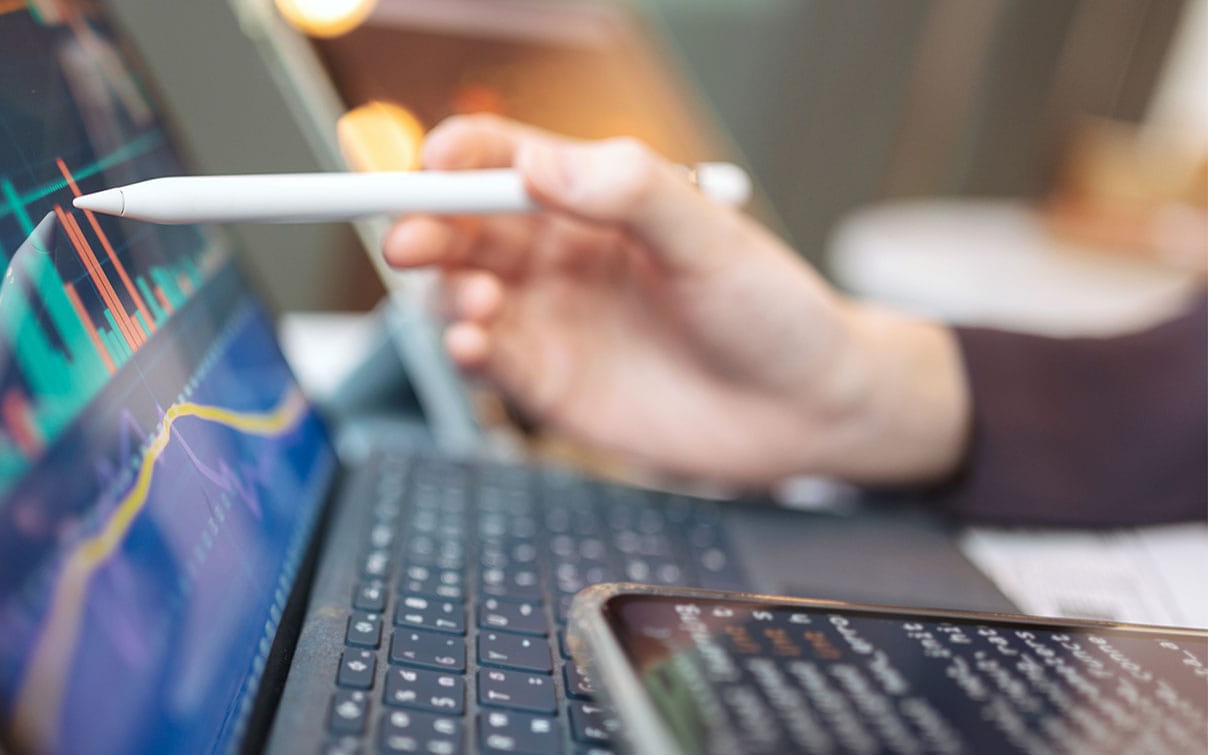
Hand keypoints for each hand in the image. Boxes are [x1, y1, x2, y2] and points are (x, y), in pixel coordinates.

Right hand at [384, 115, 969, 485]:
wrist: (806, 415)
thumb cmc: (772, 313)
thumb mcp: (709, 237)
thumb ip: (629, 191)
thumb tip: (541, 164)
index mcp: (593, 200)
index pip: (501, 160)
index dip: (455, 157)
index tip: (432, 165)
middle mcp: (559, 256)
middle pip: (461, 227)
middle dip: (424, 226)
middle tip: (409, 239)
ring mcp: (549, 320)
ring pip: (458, 292)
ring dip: (447, 292)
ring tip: (477, 303)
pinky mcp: (548, 385)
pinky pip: (484, 360)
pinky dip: (464, 350)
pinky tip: (476, 344)